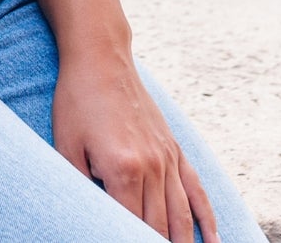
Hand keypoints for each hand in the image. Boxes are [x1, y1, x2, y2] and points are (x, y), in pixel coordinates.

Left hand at [52, 51, 218, 242]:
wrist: (100, 57)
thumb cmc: (76, 100)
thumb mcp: (65, 146)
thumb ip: (80, 188)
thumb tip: (91, 216)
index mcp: (122, 170)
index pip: (131, 228)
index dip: (128, 242)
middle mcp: (152, 167)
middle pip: (160, 227)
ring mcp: (167, 157)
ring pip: (182, 216)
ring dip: (183, 242)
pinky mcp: (174, 147)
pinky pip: (196, 189)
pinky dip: (207, 218)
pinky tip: (214, 241)